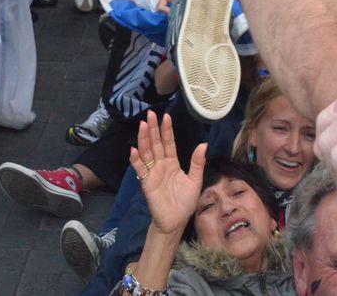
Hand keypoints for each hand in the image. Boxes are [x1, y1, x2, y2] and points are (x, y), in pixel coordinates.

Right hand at [130, 111, 206, 234]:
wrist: (176, 222)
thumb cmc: (185, 202)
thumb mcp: (195, 181)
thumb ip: (197, 163)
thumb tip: (203, 144)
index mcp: (173, 162)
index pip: (169, 142)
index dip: (167, 130)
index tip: (166, 116)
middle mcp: (161, 164)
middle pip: (155, 143)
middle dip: (153, 129)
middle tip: (150, 114)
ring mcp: (152, 172)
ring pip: (147, 152)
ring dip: (144, 139)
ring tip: (142, 125)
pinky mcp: (146, 183)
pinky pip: (140, 169)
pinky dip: (136, 160)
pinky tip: (133, 150)